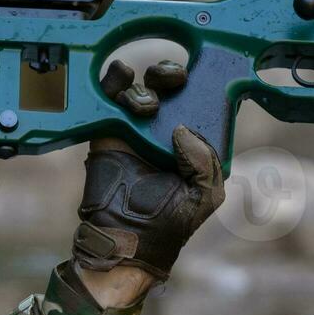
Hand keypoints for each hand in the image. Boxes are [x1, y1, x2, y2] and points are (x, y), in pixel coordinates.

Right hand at [72, 59, 225, 303]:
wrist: (126, 240)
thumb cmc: (170, 224)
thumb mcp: (205, 195)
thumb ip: (206, 161)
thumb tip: (182, 129)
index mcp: (192, 143)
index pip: (198, 102)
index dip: (201, 85)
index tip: (201, 76)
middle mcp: (163, 131)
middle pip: (167, 86)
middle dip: (170, 74)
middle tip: (175, 78)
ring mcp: (134, 129)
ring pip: (139, 88)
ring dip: (145, 87)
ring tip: (148, 107)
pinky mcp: (107, 131)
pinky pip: (108, 98)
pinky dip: (114, 81)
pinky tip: (121, 74)